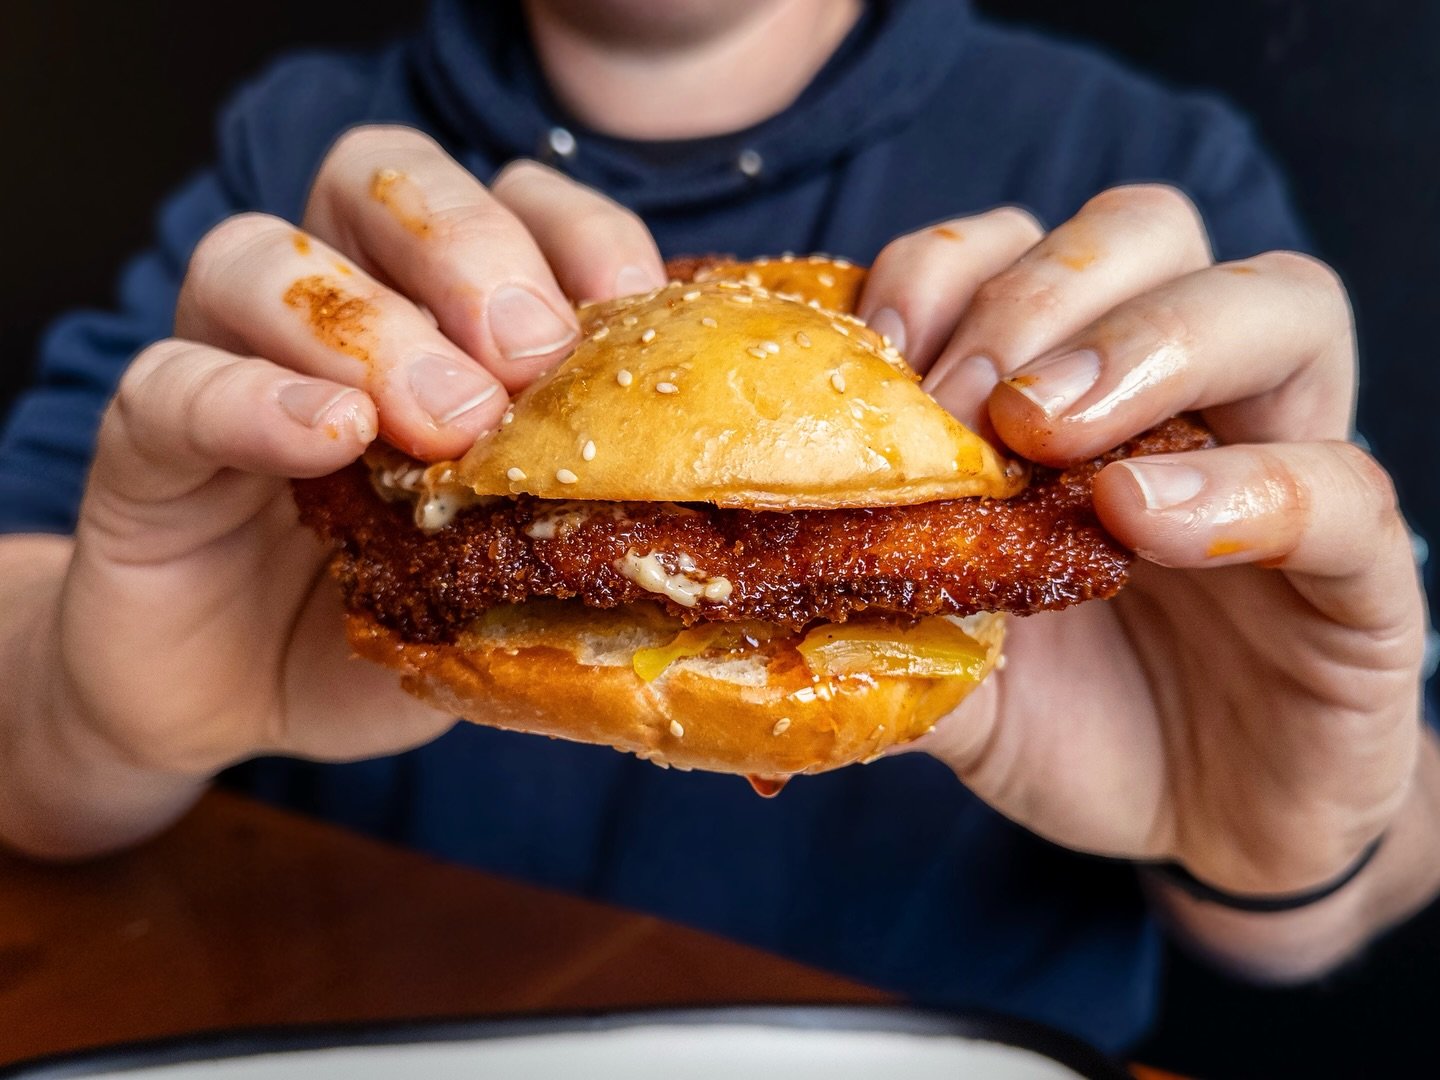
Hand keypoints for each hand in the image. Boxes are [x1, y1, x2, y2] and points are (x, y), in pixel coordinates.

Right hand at [28, 128, 667, 827]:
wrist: (245, 696)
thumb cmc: (397, 611)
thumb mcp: (511, 565)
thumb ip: (579, 514)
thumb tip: (691, 497)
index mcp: (438, 311)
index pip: (508, 202)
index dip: (576, 230)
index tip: (631, 301)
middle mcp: (335, 304)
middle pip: (382, 180)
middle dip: (470, 250)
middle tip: (530, 357)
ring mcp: (230, 357)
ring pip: (263, 255)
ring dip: (371, 324)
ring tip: (446, 421)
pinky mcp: (148, 441)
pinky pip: (176, 384)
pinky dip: (255, 400)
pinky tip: (330, 437)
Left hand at [859, 187, 1430, 960]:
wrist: (1199, 827)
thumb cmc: (1069, 718)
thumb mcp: (943, 661)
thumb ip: (877, 610)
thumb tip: (763, 589)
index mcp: (1076, 391)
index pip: (1023, 250)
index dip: (943, 273)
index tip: (875, 354)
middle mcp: (1189, 396)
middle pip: (1150, 231)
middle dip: (1036, 296)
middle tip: (962, 409)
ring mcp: (1290, 464)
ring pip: (1281, 305)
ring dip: (1144, 344)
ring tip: (1042, 434)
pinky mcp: (1365, 577)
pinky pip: (1343, 489)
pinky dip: (1239, 486)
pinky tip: (1138, 517)